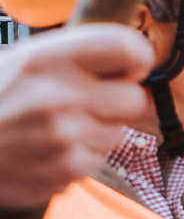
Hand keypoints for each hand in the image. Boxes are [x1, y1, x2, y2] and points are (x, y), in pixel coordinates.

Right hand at [0, 24, 152, 210]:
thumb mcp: (13, 62)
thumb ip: (65, 57)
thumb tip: (124, 54)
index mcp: (44, 59)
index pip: (125, 47)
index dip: (135, 57)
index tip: (129, 65)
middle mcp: (59, 96)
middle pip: (134, 98)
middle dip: (117, 101)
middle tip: (89, 102)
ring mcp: (65, 137)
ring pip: (117, 133)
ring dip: (95, 132)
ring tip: (53, 129)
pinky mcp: (67, 171)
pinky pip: (97, 161)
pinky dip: (78, 158)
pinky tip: (46, 151)